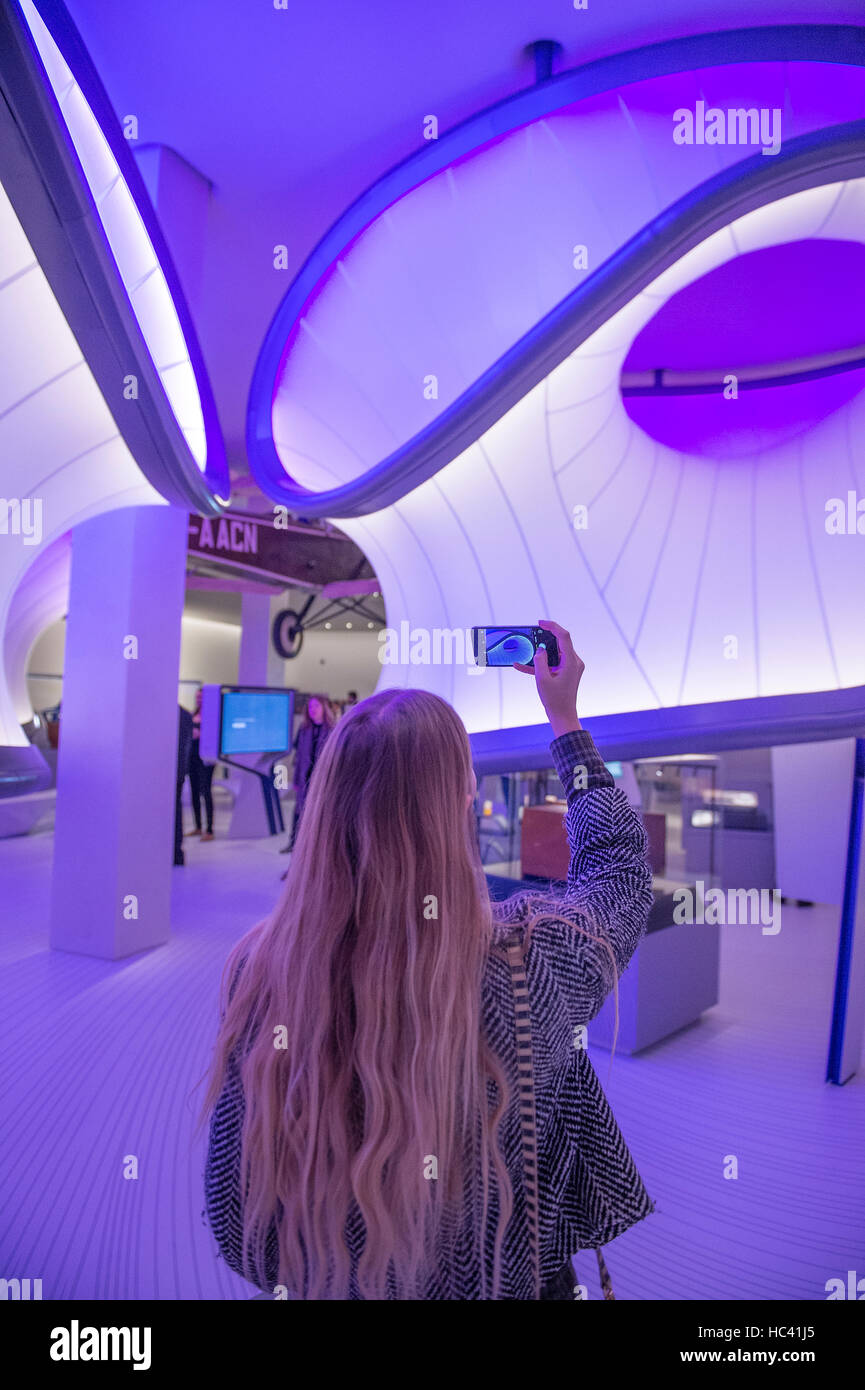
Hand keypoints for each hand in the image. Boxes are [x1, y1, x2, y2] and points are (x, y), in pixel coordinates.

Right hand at [514, 619, 583, 736]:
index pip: (564, 636)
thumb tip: (540, 649)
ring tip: (525, 651)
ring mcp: (571, 667)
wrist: (563, 716)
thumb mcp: (542, 679)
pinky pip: (552, 663)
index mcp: (571, 662)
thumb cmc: (554, 700)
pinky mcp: (566, 672)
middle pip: (559, 643)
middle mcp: (574, 662)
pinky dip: (540, 664)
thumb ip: (540, 661)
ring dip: (539, 653)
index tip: (540, 623)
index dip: (552, 626)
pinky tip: (521, 666)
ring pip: (554, 653)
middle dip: (544, 638)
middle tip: (531, 635)